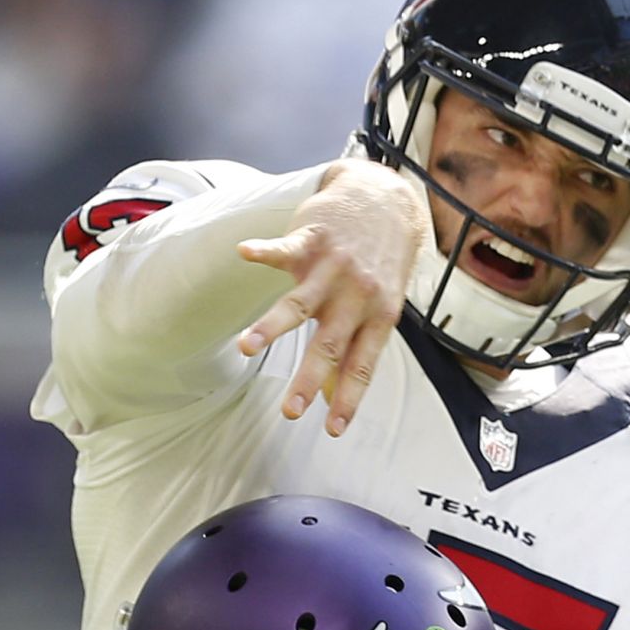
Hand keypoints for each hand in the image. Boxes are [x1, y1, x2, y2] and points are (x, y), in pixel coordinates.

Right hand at [236, 160, 426, 434]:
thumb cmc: (380, 262)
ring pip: (298, 303)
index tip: (333, 430)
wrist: (386, 199)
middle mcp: (356, 295)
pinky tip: (244, 253)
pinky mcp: (312, 239)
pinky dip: (263, 251)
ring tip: (245, 347)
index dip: (348, 398)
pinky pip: (285, 248)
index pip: (362, 365)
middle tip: (290, 411)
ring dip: (270, 326)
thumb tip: (335, 398)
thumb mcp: (381, 305)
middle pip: (328, 344)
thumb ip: (356, 348)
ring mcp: (333, 267)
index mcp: (378, 315)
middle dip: (308, 380)